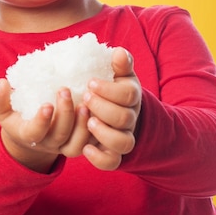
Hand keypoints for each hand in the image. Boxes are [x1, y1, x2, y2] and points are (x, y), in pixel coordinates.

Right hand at [0, 79, 91, 172]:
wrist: (30, 136)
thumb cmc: (16, 117)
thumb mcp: (3, 109)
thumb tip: (1, 84)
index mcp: (28, 135)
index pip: (34, 133)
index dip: (41, 122)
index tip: (47, 104)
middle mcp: (48, 144)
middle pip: (59, 136)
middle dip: (64, 114)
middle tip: (65, 90)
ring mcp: (64, 146)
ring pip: (77, 144)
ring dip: (83, 125)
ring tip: (86, 103)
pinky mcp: (79, 143)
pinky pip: (91, 144)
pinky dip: (96, 130)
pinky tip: (98, 109)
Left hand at [81, 47, 140, 170]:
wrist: (111, 113)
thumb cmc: (109, 89)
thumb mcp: (117, 74)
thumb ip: (120, 64)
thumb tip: (119, 51)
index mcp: (130, 97)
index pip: (128, 94)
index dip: (109, 89)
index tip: (89, 81)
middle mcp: (129, 119)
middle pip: (124, 118)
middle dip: (102, 107)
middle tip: (85, 97)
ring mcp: (122, 137)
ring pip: (124, 143)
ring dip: (104, 133)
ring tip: (88, 121)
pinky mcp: (112, 153)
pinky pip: (112, 163)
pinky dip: (99, 158)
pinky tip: (86, 148)